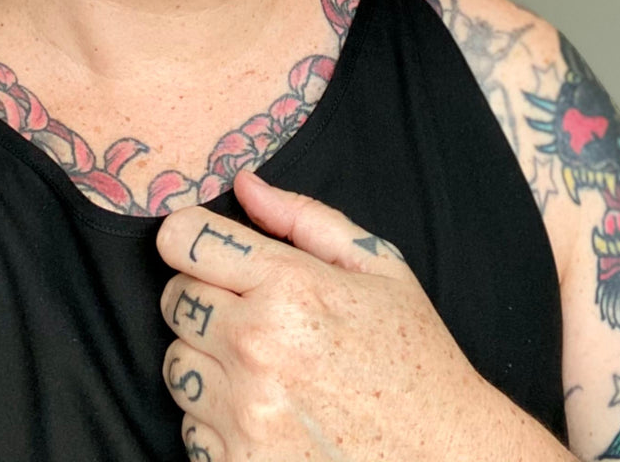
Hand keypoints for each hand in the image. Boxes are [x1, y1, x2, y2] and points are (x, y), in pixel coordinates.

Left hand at [156, 167, 502, 460]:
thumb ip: (305, 218)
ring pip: (176, 364)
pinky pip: (188, 424)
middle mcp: (258, 347)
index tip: (204, 248)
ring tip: (264, 365)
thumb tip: (244, 184)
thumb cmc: (413, 358)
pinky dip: (216, 417)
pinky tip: (265, 411)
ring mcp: (244, 414)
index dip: (191, 238)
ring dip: (207, 360)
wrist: (445, 458)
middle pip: (174, 299)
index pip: (184, 240)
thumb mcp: (378, 268)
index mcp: (291, 287)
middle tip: (252, 312)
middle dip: (203, 297)